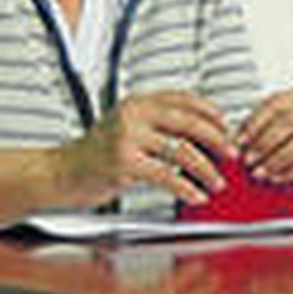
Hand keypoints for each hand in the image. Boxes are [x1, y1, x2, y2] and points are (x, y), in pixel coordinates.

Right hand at [55, 90, 232, 207]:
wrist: (60, 173)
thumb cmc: (96, 155)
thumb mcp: (127, 127)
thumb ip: (157, 124)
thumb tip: (204, 133)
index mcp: (138, 102)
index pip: (185, 98)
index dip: (211, 112)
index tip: (227, 127)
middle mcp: (133, 115)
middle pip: (189, 122)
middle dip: (217, 139)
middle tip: (232, 154)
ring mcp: (127, 138)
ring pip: (182, 150)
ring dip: (206, 169)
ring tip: (218, 181)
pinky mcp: (123, 163)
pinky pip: (166, 175)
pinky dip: (186, 187)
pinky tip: (196, 195)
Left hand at [235, 88, 292, 189]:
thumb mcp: (283, 128)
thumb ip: (261, 133)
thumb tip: (236, 146)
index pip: (275, 105)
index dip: (254, 124)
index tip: (239, 142)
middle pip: (288, 122)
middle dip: (264, 144)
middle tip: (248, 161)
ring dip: (277, 160)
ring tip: (260, 173)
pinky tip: (279, 178)